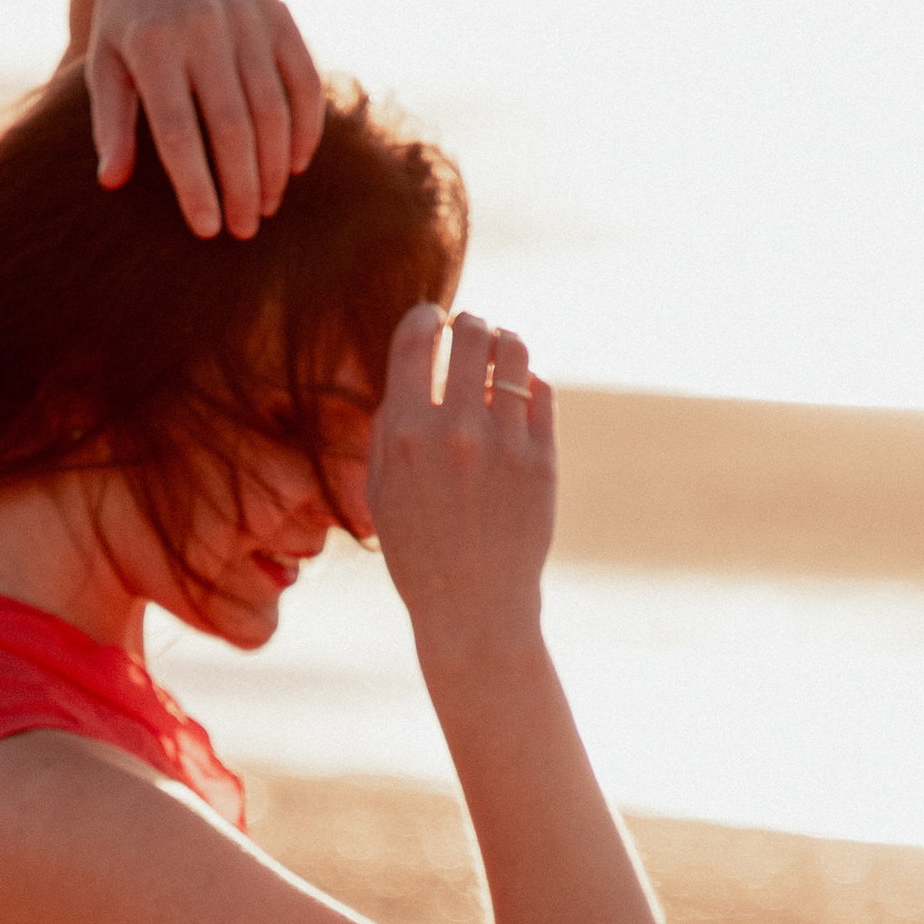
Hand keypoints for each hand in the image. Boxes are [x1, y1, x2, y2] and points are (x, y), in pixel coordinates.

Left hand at [68, 0, 324, 238]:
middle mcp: (203, 27)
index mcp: (152, 44)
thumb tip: (110, 183)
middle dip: (243, 186)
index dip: (195, 185)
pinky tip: (297, 165)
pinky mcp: (278, 13)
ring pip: (272, 107)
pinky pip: (303, 79)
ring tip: (268, 207)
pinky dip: (306, 126)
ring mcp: (246, 17)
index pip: (177, 131)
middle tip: (245, 231)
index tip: (208, 230)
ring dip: (275, 166)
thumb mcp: (102, 63)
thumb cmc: (123, 20)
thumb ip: (109, 122)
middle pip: (232, 125)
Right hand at [367, 306, 555, 651]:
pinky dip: (528, 384)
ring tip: (498, 354)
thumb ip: (390, 424)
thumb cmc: (418, 550)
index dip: (423, 316)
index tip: (430, 318)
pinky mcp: (542, 459)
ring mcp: (504, 443)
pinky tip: (518, 394)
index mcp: (405, 434)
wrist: (474, 606)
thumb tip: (411, 368)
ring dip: (504, 343)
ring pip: (514, 352)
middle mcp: (455, 430)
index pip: (415, 339)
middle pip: (471, 332)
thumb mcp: (380, 489)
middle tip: (468, 332)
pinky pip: (541, 392)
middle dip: (468, 323)